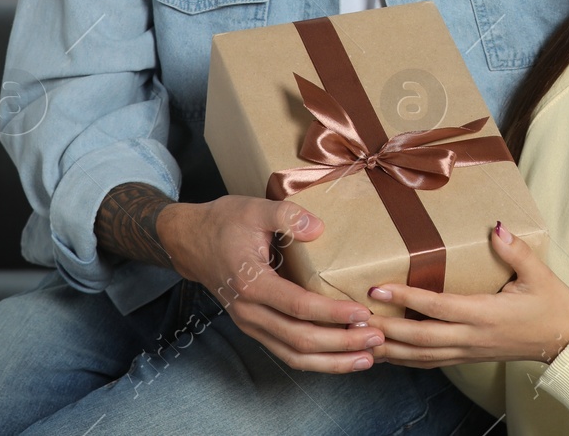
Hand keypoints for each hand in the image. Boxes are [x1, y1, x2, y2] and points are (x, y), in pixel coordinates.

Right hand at [156, 196, 383, 372]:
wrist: (191, 241)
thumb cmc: (225, 222)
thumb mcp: (255, 208)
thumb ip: (286, 215)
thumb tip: (318, 228)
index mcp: (251, 282)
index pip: (297, 306)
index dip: (332, 313)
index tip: (363, 313)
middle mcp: (249, 311)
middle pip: (299, 339)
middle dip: (341, 343)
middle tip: (377, 338)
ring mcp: (251, 324)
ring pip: (293, 355)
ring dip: (332, 360)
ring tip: (368, 357)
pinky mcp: (257, 327)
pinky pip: (287, 352)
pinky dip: (317, 360)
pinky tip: (343, 357)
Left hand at [362, 221, 568, 367]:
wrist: (562, 341)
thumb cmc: (550, 305)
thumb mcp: (539, 274)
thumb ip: (515, 251)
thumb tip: (496, 227)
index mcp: (486, 313)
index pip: (438, 306)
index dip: (406, 297)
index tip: (378, 287)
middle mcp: (471, 336)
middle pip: (420, 337)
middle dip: (385, 328)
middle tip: (353, 317)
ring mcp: (467, 351)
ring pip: (420, 355)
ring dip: (388, 347)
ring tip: (358, 338)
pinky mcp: (466, 357)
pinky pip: (429, 361)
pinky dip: (403, 358)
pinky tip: (384, 352)